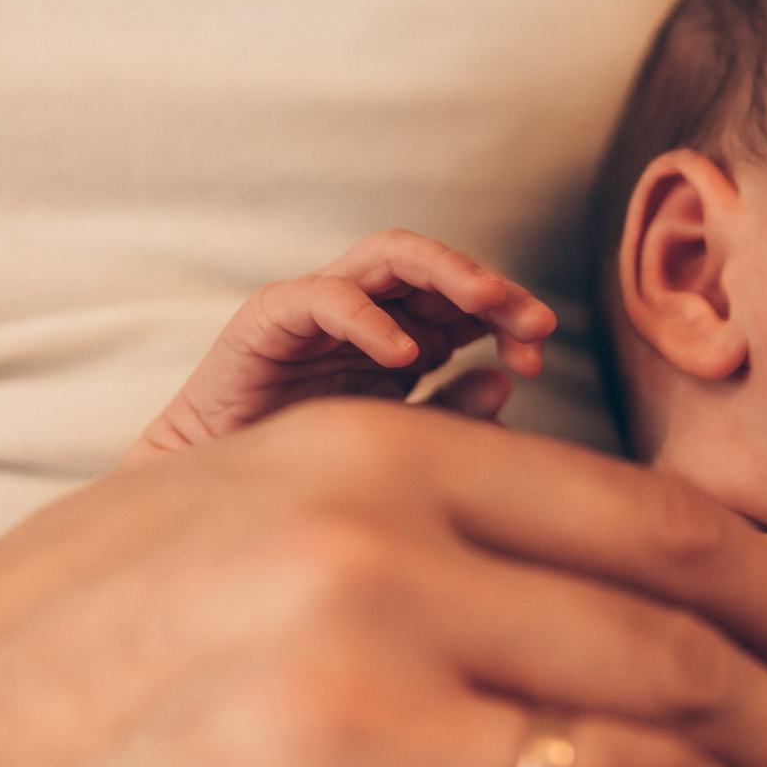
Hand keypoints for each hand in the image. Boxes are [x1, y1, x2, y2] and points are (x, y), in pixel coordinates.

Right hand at [130, 230, 556, 458]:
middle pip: (438, 270)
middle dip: (491, 285)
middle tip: (533, 318)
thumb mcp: (405, 447)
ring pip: (387, 258)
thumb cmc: (317, 474)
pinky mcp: (269, 319)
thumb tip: (506, 385)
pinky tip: (406, 353)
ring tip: (488, 301)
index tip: (539, 355)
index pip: (471, 305)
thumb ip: (454, 417)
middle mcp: (369, 312)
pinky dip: (366, 317)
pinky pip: (321, 296)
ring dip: (444, 271)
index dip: (511, 319)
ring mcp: (320, 308)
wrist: (226, 508)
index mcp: (409, 336)